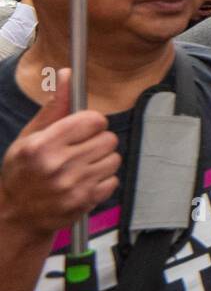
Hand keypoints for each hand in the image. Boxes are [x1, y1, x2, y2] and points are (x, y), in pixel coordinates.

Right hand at [0, 69, 119, 235]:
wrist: (17, 214)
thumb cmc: (22, 172)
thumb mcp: (29, 137)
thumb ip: (53, 108)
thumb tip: (66, 76)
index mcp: (43, 145)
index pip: (92, 120)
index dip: (92, 122)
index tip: (85, 127)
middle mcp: (59, 165)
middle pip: (108, 139)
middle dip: (98, 140)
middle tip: (82, 148)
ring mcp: (74, 185)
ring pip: (114, 158)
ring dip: (103, 160)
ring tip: (83, 165)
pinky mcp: (86, 201)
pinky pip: (113, 180)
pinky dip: (104, 179)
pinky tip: (85, 180)